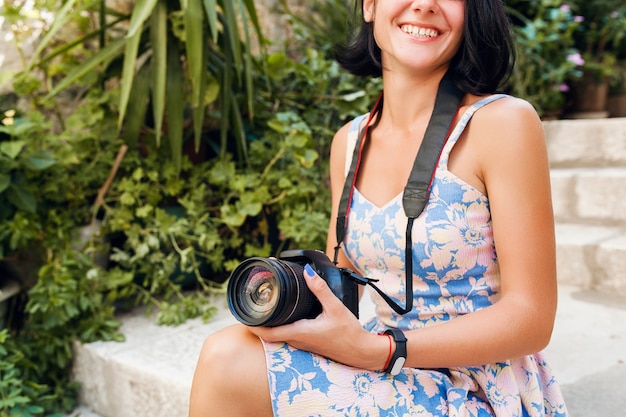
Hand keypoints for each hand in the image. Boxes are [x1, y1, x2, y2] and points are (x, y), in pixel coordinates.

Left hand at [247, 264, 381, 368]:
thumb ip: (321, 289)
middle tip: (249, 306)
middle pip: (268, 334)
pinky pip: (287, 335)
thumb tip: (308, 272)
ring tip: (262, 308)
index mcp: (300, 333)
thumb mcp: (335, 307)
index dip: (252, 325)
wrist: (361, 352)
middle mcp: (297, 340)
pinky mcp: (307, 342)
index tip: (243, 315)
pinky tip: (282, 315)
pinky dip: (279, 326)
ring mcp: (302, 343)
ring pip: (277, 335)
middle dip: (256, 322)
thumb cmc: (349, 333)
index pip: (268, 333)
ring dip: (268, 324)